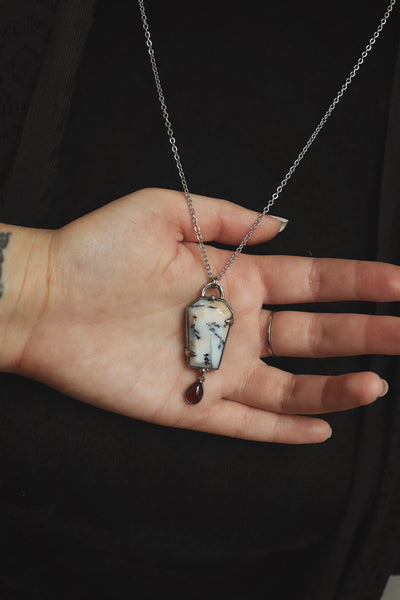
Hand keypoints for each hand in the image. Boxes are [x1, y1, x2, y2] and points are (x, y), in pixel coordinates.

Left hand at [15, 188, 394, 443]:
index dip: (357, 282)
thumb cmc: (98, 248)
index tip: (398, 282)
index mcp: (233, 279)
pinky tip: (322, 429)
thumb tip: (282, 223)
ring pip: (290, 387)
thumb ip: (227, 218)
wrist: (45, 298)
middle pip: (314, 335)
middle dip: (365, 332)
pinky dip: (284, 430)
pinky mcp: (190, 404)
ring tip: (377, 383)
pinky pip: (247, 424)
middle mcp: (233, 325)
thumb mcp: (165, 211)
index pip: (311, 281)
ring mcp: (215, 368)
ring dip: (335, 388)